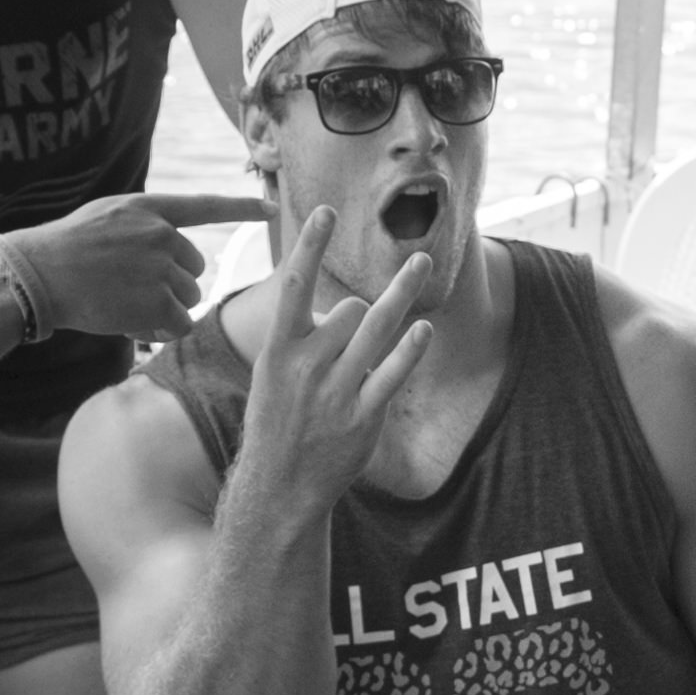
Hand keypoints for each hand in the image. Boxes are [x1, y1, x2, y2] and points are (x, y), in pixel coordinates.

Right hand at [10, 189, 273, 344]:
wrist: (39, 275)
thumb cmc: (65, 248)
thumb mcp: (108, 216)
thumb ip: (146, 225)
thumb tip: (179, 247)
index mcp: (150, 209)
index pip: (207, 206)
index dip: (244, 209)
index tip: (274, 211)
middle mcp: (161, 234)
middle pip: (195, 267)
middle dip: (173, 282)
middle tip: (133, 288)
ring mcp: (160, 268)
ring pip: (188, 297)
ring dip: (165, 308)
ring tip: (124, 303)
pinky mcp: (156, 302)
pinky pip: (180, 324)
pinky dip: (161, 330)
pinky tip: (133, 325)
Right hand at [230, 207, 436, 525]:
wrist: (280, 484)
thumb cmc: (278, 422)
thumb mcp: (271, 374)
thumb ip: (303, 338)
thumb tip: (348, 308)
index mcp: (278, 350)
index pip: (294, 286)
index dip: (310, 246)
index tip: (325, 210)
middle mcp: (307, 365)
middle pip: (350, 309)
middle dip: (359, 315)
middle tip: (347, 348)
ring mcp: (337, 390)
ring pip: (376, 328)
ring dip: (402, 292)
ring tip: (422, 262)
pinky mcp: (363, 416)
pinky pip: (393, 372)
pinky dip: (410, 349)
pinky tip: (423, 330)